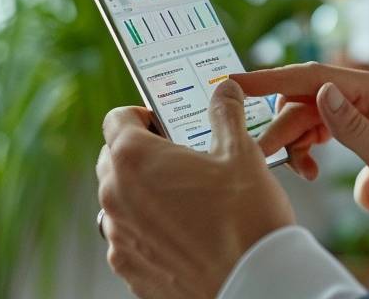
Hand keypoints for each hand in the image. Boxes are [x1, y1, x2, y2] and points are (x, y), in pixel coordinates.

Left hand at [95, 80, 293, 297]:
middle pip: (113, 159)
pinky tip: (185, 231)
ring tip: (187, 198)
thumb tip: (224, 89)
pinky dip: (148, 230)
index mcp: (135, 159)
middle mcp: (115, 197)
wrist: (255, 279)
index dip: (142, 116)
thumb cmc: (247, 214)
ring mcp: (120, 237)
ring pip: (119, 201)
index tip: (167, 124)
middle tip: (182, 158)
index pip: (116, 120)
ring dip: (143, 193)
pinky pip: (129, 238)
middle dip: (141, 154)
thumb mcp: (241, 151)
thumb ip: (226, 113)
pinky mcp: (130, 269)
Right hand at [231, 62, 368, 249]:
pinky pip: (342, 152)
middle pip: (310, 103)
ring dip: (310, 154)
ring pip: (319, 126)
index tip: (234, 83)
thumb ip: (351, 126)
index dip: (271, 79)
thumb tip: (319, 91)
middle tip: (272, 160)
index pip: (314, 76)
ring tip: (311, 178)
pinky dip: (352, 184)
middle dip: (288, 131)